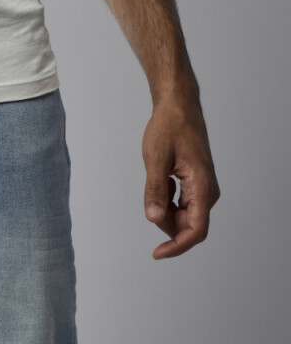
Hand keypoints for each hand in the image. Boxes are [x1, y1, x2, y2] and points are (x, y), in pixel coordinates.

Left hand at [142, 94, 220, 258]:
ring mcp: (203, 188)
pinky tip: (163, 176)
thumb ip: (155, 190)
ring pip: (183, 215)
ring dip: (166, 207)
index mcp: (202, 187)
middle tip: (151, 195)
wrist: (178, 106)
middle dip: (166, 221)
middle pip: (187, 225)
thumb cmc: (168, 127)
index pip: (195, 230)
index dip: (177, 246)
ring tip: (159, 176)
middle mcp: (208, 191)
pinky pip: (182, 203)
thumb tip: (154, 219)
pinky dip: (168, 197)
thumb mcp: (155, 158)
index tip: (157, 253)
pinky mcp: (197, 184)